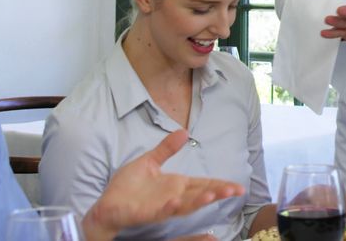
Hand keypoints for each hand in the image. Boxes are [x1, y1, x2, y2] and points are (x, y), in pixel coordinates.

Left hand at [82, 129, 243, 240]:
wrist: (107, 203)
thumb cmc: (128, 186)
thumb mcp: (149, 161)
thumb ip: (167, 149)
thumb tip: (184, 131)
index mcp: (176, 184)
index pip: (204, 184)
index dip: (221, 184)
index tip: (238, 187)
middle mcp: (174, 196)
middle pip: (200, 195)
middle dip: (218, 193)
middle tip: (236, 190)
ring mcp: (161, 206)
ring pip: (185, 205)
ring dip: (199, 201)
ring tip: (213, 195)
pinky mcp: (146, 213)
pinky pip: (160, 211)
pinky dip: (169, 207)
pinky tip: (175, 202)